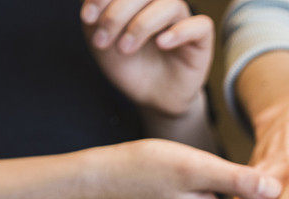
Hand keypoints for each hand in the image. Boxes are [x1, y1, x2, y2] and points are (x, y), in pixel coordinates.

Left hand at [81, 0, 212, 115]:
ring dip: (142, 25)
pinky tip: (161, 44)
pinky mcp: (201, 40)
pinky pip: (200, 26)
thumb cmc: (129, 67)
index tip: (87, 19)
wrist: (150, 98)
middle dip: (117, 13)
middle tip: (103, 39)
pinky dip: (179, 32)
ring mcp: (183, 20)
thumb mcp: (102, 41)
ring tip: (125, 48)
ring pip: (170, 4)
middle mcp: (161, 4)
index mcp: (139, 1)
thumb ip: (96, 17)